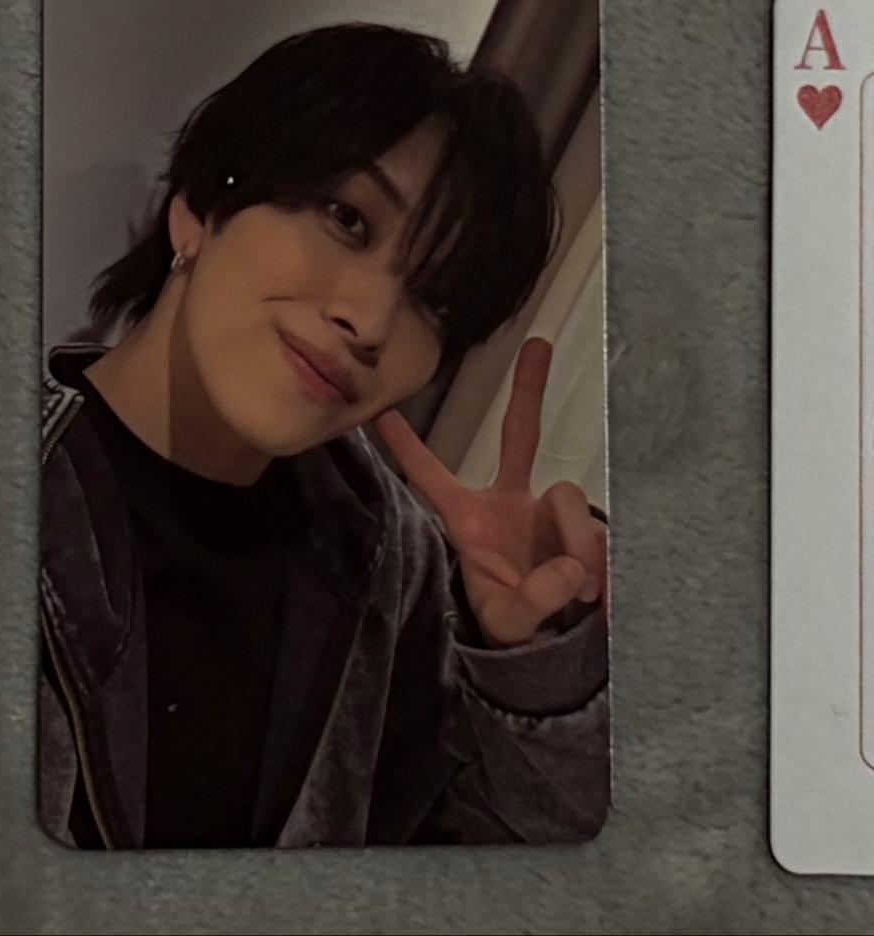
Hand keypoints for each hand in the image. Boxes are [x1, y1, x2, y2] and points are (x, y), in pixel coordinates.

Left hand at [373, 337, 606, 647]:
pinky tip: (600, 595)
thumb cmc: (511, 623)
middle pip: (519, 435)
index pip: (434, 480)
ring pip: (569, 499)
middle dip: (528, 390)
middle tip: (538, 343)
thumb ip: (533, 599)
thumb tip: (570, 568)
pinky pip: (601, 530)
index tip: (380, 416)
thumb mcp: (510, 621)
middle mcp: (510, 503)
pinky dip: (604, 562)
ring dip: (579, 542)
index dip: (410, 450)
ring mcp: (548, 511)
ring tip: (582, 590)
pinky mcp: (584, 526)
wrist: (551, 640)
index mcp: (471, 521)